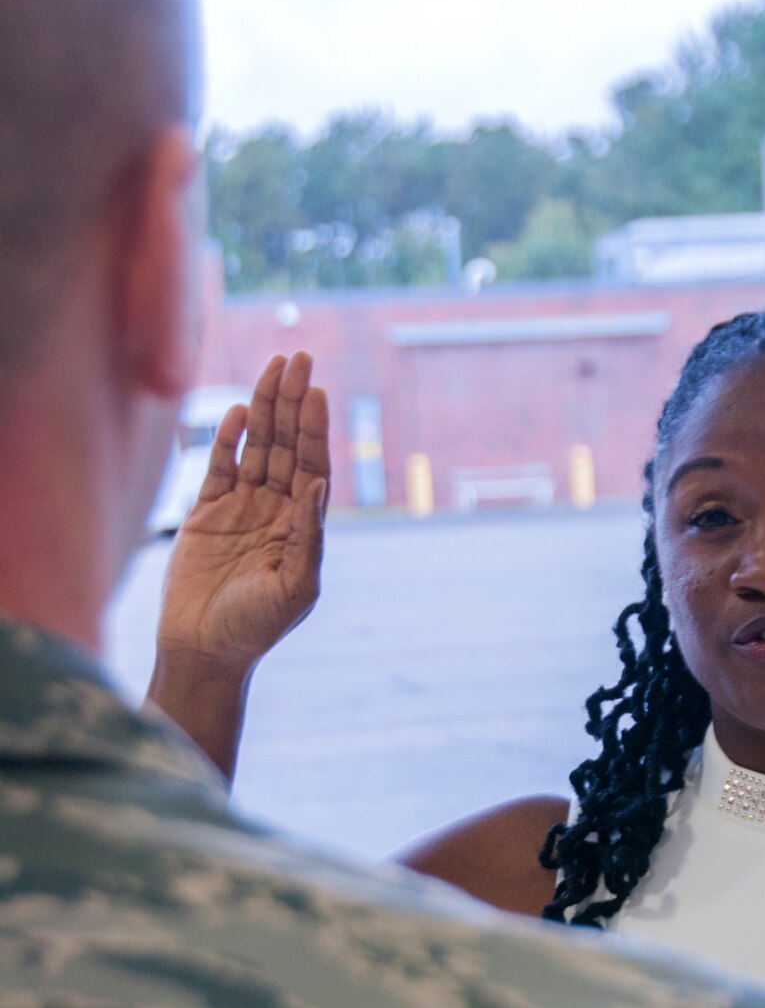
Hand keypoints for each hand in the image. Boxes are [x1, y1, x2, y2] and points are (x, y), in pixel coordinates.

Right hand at [157, 352, 329, 675]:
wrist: (203, 650)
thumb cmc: (254, 628)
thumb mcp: (294, 588)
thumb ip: (308, 537)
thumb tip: (317, 485)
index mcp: (302, 528)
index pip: (312, 466)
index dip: (314, 429)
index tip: (317, 392)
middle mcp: (275, 512)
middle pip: (286, 445)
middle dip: (292, 403)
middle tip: (299, 358)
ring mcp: (240, 509)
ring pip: (256, 447)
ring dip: (265, 408)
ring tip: (274, 367)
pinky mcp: (205, 513)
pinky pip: (219, 465)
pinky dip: (227, 437)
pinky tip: (239, 410)